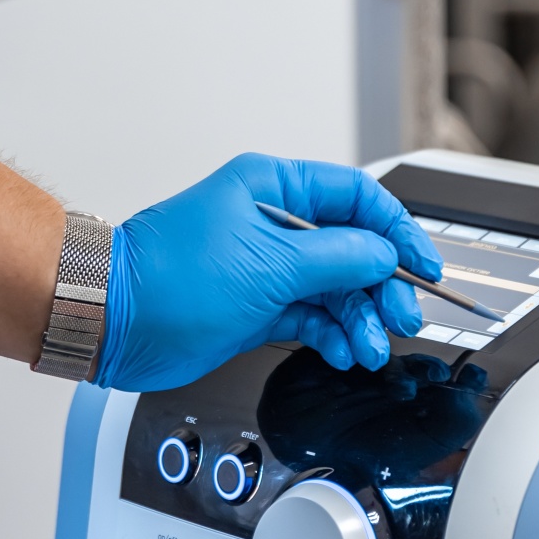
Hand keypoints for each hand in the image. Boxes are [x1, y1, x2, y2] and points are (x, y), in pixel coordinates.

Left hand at [94, 153, 442, 390]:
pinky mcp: (256, 304)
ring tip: (368, 346)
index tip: (422, 265)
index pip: (356, 197)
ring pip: (333, 286)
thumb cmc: (171, 277)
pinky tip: (343, 349)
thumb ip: (337, 258)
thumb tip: (383, 254)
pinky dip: (330, 332)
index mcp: (274, 188)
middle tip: (399, 316)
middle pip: (351, 246)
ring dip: (358, 316)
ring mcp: (265, 266)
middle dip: (381, 283)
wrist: (115, 320)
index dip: (396, 229)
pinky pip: (310, 314)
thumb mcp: (270, 263)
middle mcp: (273, 223)